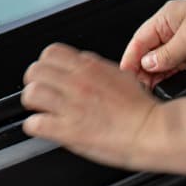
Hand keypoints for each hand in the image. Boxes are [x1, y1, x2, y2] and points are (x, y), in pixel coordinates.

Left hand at [21, 43, 163, 170]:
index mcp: (89, 68)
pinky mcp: (68, 130)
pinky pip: (34, 124)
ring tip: (42, 111)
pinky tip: (46, 129)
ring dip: (34, 104)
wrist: (154, 132)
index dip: (46, 65)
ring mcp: (71, 106)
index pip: (50, 53)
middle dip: (35, 83)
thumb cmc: (143, 110)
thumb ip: (98, 68)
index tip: (50, 76)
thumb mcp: (122, 76)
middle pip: (35, 71)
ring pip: (31, 94)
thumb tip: (83, 64)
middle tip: (43, 94)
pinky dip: (36, 127)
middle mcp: (77, 83)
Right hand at [120, 0, 185, 88]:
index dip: (131, 57)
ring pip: (164, 59)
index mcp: (168, 17)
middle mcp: (175, 28)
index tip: (125, 73)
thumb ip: (168, 53)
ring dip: (155, 73)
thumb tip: (148, 63)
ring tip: (146, 87)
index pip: (140, 38)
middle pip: (150, 50)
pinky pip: (179, 64)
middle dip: (142, 68)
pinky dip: (170, 73)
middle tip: (136, 86)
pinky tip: (163, 82)